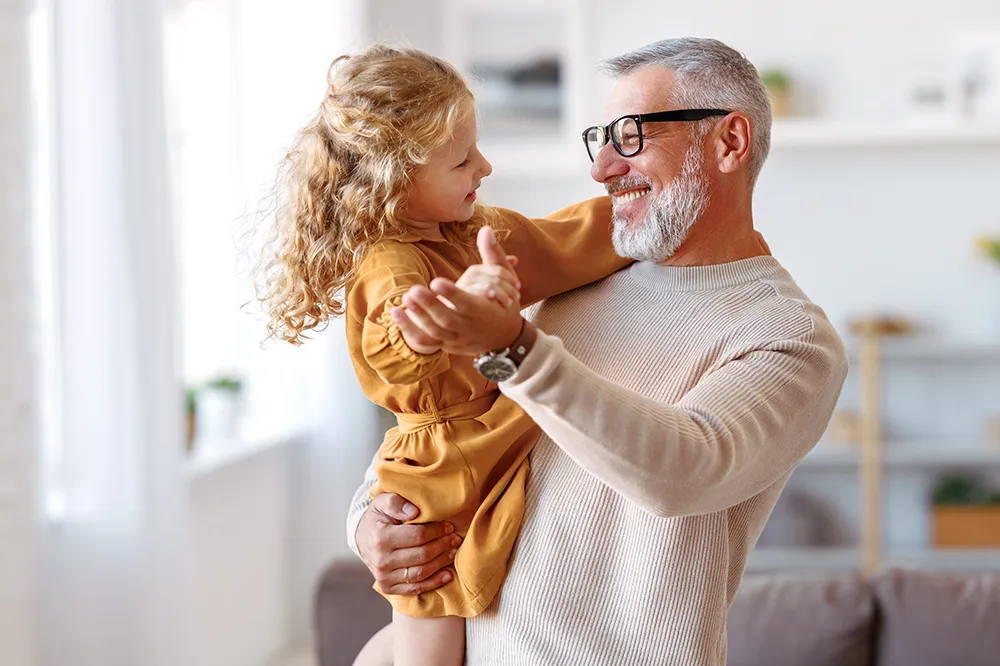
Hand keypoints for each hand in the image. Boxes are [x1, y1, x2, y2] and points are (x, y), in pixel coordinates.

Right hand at [356, 492, 462, 595]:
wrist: (362, 538)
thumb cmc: (376, 519)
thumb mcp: (382, 502)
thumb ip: (396, 502)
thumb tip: (414, 511)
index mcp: (381, 538)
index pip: (418, 536)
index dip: (437, 531)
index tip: (448, 526)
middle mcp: (381, 561)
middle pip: (422, 555)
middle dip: (443, 546)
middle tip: (455, 539)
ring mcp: (384, 576)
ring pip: (421, 573)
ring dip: (441, 563)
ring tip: (452, 552)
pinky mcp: (388, 587)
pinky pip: (415, 588)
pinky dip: (433, 583)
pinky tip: (447, 575)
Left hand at [390, 228, 523, 354]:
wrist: (505, 338)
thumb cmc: (504, 304)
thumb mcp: (506, 280)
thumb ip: (493, 254)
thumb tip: (486, 229)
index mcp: (485, 311)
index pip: (467, 304)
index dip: (452, 294)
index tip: (435, 281)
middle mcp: (470, 328)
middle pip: (448, 320)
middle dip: (430, 306)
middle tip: (413, 290)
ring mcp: (457, 339)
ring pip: (436, 332)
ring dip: (418, 317)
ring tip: (405, 297)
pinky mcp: (446, 345)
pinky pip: (426, 342)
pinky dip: (409, 330)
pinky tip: (396, 313)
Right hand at [455, 258, 520, 308]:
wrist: (472, 331)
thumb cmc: (486, 308)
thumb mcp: (496, 290)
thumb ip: (502, 273)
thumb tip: (514, 259)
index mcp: (474, 273)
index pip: (494, 267)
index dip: (508, 275)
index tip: (518, 285)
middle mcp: (465, 280)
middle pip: (489, 276)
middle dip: (506, 286)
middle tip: (516, 296)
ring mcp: (460, 293)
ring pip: (484, 286)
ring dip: (500, 293)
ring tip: (509, 303)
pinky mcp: (458, 305)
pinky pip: (475, 297)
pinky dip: (489, 299)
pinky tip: (497, 305)